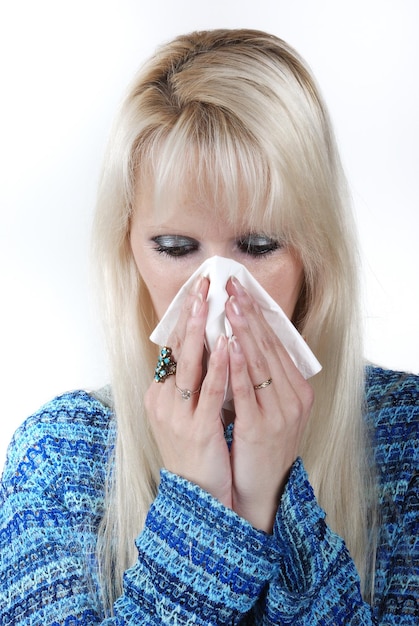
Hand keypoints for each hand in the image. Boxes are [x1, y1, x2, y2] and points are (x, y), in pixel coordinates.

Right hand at [144, 276, 232, 507]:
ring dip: (201, 330)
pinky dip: (220, 366)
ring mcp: (178, 415)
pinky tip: (229, 344)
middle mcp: (164, 401)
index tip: (199, 292)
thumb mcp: (188, 412)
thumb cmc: (198, 450)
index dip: (186, 319)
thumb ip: (194, 383)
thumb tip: (210, 349)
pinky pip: (210, 391)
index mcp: (161, 395)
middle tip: (203, 283)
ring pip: (190, 365)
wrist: (197, 495)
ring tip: (211, 301)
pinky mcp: (197, 429)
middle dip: (190, 314)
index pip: (174, 349)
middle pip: (177, 349)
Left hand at [225, 277, 313, 532]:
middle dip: (249, 314)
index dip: (259, 315)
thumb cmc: (263, 446)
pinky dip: (237, 365)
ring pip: (259, 363)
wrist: (265, 490)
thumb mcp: (272, 409)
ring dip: (243, 331)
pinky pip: (246, 390)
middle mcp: (293, 398)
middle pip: (268, 347)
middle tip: (233, 286)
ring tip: (229, 304)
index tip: (243, 290)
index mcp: (298, 390)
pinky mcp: (259, 427)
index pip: (277, 344)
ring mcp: (279, 413)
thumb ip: (265, 380)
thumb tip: (244, 344)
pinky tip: (228, 344)